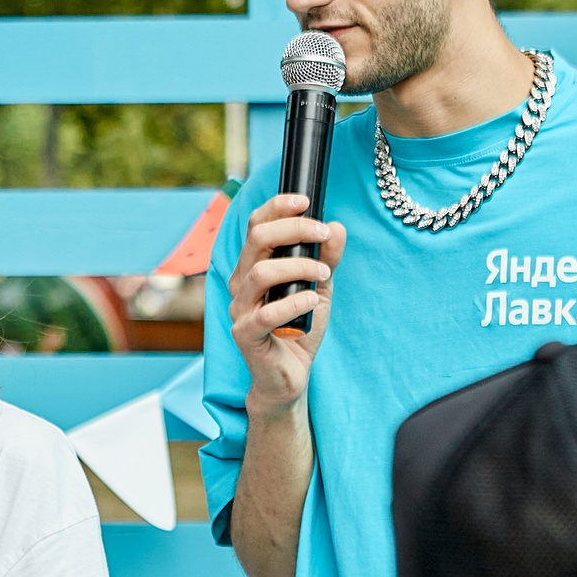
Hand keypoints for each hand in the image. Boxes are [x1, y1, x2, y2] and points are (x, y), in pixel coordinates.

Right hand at [228, 193, 346, 418]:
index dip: (276, 207)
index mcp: (252, 266)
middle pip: (256, 240)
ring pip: (259, 273)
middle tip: (324, 234)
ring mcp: (239, 309)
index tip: (305, 200)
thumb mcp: (319, 288)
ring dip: (297, 267)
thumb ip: (326, 259)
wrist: (290, 376)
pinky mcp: (245, 335)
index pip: (255, 225)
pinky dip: (292, 302)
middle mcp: (240, 283)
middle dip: (293, 230)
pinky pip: (264, 314)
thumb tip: (337, 227)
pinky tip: (313, 300)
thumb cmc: (299, 328)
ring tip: (324, 273)